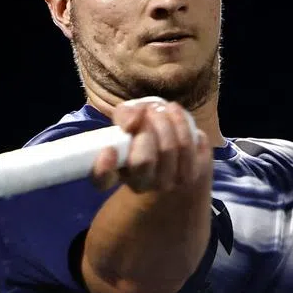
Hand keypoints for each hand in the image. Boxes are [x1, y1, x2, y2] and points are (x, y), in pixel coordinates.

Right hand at [91, 97, 211, 193]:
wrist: (173, 138)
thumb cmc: (143, 128)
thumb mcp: (128, 116)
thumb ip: (125, 114)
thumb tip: (134, 121)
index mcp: (116, 172)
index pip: (103, 180)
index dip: (104, 168)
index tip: (109, 149)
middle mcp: (140, 184)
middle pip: (143, 160)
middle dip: (147, 127)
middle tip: (148, 111)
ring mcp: (166, 183)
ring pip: (169, 149)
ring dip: (166, 120)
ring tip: (162, 108)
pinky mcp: (190, 175)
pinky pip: (189, 146)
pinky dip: (182, 123)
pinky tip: (176, 115)